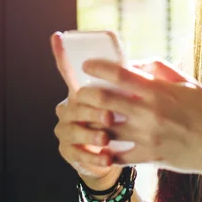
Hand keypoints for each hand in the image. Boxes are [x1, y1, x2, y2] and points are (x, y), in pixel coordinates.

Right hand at [50, 32, 119, 185]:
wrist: (110, 154)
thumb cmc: (120, 122)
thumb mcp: (127, 101)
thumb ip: (130, 83)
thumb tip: (140, 65)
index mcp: (82, 91)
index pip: (68, 70)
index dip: (61, 54)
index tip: (62, 41)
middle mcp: (69, 108)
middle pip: (74, 105)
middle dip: (92, 110)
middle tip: (110, 117)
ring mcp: (66, 129)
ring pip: (73, 130)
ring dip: (90, 135)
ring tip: (106, 139)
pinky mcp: (68, 151)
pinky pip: (76, 154)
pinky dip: (92, 157)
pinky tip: (107, 159)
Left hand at [75, 59, 201, 181]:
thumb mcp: (190, 84)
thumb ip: (162, 70)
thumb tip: (136, 63)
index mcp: (160, 91)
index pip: (119, 73)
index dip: (97, 67)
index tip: (87, 66)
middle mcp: (151, 113)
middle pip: (104, 100)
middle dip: (86, 95)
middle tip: (83, 94)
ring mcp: (149, 137)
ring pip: (106, 130)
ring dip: (93, 123)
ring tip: (89, 119)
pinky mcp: (151, 157)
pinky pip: (118, 156)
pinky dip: (107, 151)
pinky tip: (103, 146)